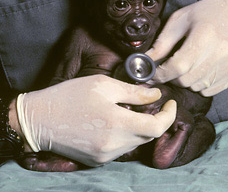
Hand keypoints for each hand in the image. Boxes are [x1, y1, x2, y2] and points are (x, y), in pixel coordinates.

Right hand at [16, 75, 175, 166]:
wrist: (39, 119)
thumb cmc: (70, 96)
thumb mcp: (103, 84)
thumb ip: (133, 92)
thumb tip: (155, 95)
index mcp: (117, 123)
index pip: (157, 127)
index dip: (169, 115)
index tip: (170, 102)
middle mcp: (114, 145)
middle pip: (148, 135)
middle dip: (154, 118)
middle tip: (148, 103)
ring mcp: (105, 156)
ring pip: (135, 142)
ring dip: (138, 126)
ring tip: (125, 110)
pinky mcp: (97, 161)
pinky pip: (121, 148)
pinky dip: (125, 135)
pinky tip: (112, 122)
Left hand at [146, 0, 227, 95]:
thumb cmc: (208, 12)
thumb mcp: (180, 19)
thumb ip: (162, 43)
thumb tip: (145, 61)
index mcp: (205, 36)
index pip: (177, 66)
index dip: (160, 73)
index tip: (151, 73)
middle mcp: (221, 53)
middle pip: (185, 80)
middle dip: (170, 77)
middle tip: (167, 67)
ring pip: (196, 87)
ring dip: (184, 81)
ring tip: (185, 65)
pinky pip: (209, 90)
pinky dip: (198, 84)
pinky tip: (198, 69)